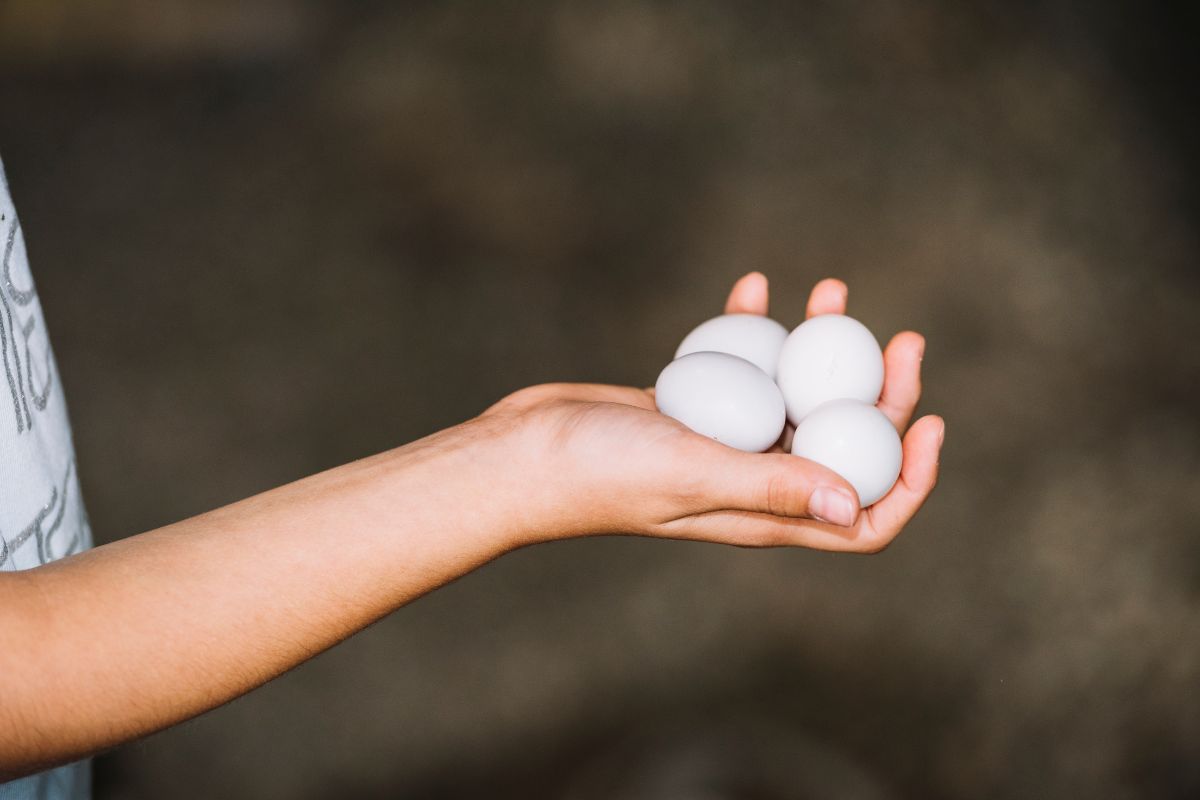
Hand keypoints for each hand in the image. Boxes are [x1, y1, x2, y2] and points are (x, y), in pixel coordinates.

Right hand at [481, 274, 942, 552]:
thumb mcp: (691, 473)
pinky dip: (752, 328)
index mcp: (766, 512)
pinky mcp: (689, 405)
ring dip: (823, 347)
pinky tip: (752, 286)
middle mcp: (754, 479)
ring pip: (795, 394)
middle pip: (843, 442)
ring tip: (832, 291)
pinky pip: (739, 364)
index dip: (910, 479)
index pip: (863, 517)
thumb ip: (769, 487)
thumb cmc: (599, 474)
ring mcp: (722, 438)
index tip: (929, 420)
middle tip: (901, 337)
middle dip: (882, 393)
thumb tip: (857, 505)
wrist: (521, 454)